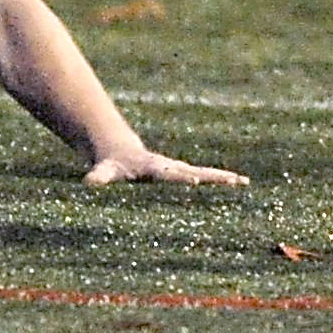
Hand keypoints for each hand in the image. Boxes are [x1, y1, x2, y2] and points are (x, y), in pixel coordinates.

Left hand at [84, 148, 248, 187]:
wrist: (120, 149)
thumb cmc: (111, 165)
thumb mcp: (104, 171)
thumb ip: (98, 176)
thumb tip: (88, 183)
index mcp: (153, 168)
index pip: (169, 174)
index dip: (181, 177)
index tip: (196, 179)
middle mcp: (169, 166)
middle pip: (195, 170)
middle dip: (214, 176)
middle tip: (234, 180)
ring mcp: (178, 168)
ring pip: (205, 172)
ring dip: (223, 178)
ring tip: (244, 182)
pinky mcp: (182, 171)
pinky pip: (205, 175)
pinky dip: (221, 179)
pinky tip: (240, 183)